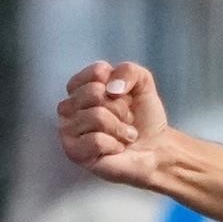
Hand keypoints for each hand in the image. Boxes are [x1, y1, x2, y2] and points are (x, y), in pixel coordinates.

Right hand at [58, 61, 170, 187]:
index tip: (124, 97)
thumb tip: (110, 88)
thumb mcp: (142, 84)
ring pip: (97, 116)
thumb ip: (128, 70)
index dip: (119, 84)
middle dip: (120, 107)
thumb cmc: (144, 118)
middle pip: (94, 92)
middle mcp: (68, 106)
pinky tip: (116, 148)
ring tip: (123, 135)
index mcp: (80, 87)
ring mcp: (67, 129)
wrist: (156, 149)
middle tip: (125, 119)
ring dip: (120, 128)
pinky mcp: (73, 151)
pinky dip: (115, 144)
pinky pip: (96, 140)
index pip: (96, 72)